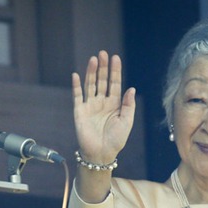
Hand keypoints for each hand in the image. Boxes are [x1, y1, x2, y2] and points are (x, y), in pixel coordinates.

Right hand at [73, 50, 134, 165]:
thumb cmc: (116, 140)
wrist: (101, 154)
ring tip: (93, 59)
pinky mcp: (79, 111)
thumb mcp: (127, 122)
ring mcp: (90, 106)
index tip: (115, 57)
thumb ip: (128, 105)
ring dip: (91, 72)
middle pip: (101, 81)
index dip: (115, 71)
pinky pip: (77, 96)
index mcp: (114, 104)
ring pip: (90, 85)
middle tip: (102, 54)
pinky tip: (76, 75)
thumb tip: (131, 88)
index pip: (114, 83)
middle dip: (102, 67)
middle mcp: (101, 102)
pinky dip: (77, 86)